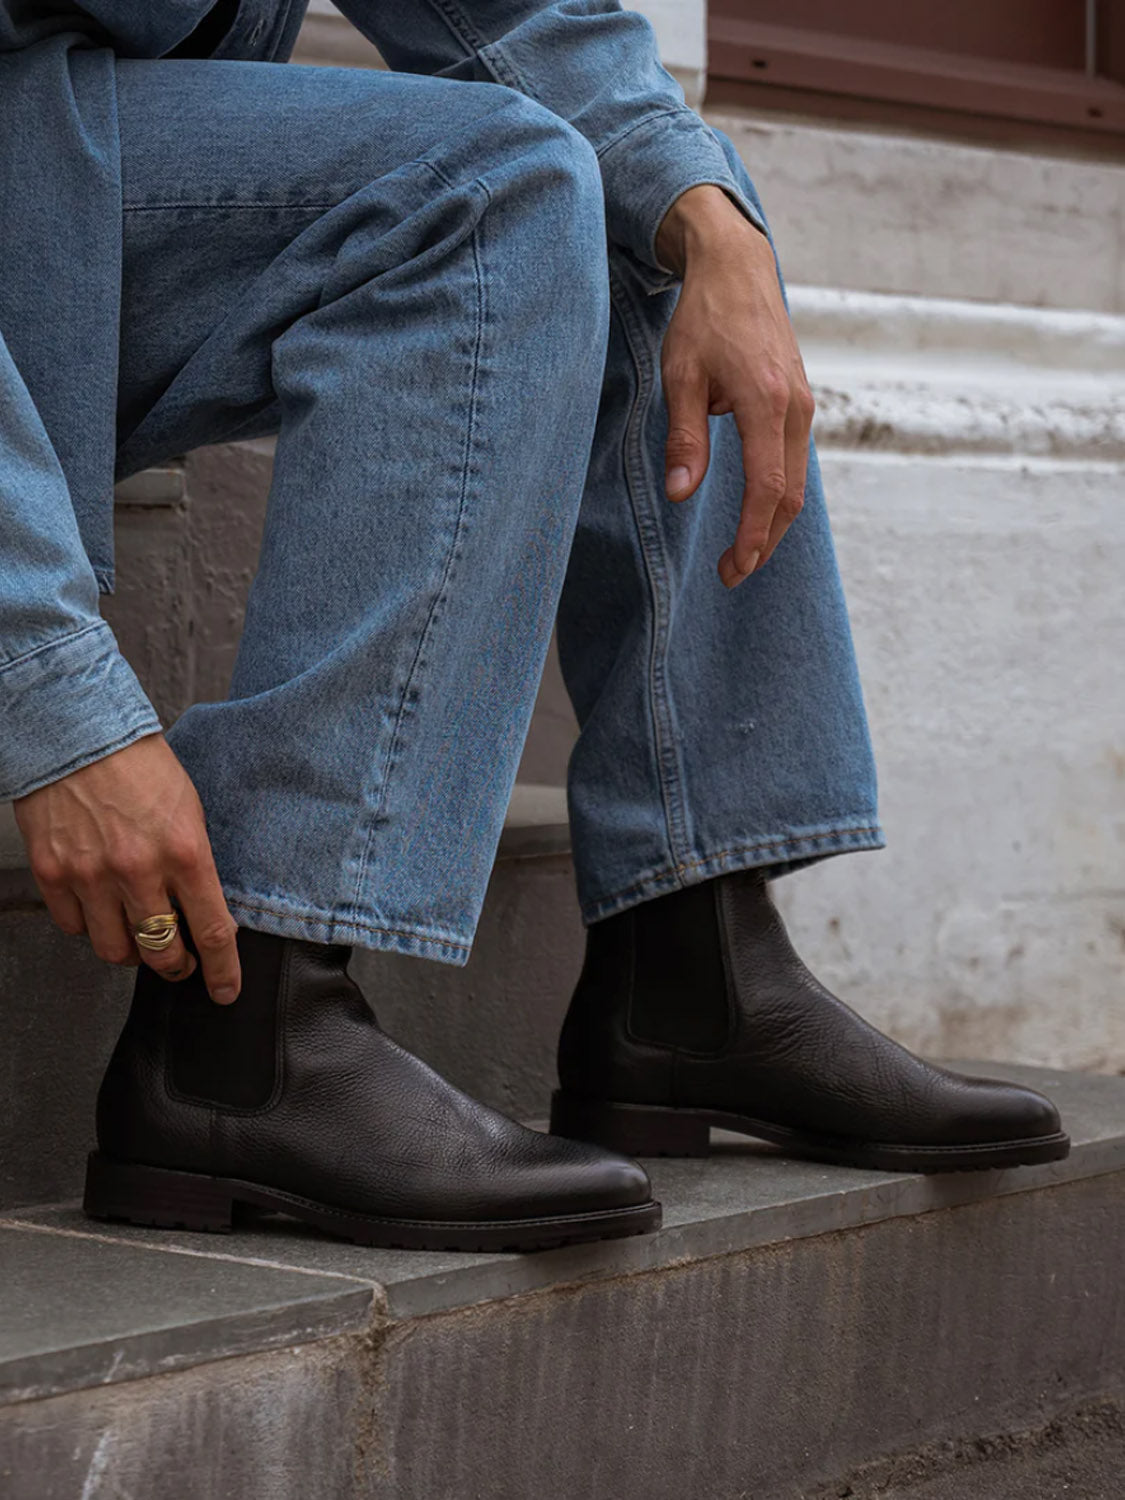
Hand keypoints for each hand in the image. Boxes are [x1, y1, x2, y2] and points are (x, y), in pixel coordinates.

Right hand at [13, 733, 240, 1003]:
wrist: (79, 732)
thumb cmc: (140, 765)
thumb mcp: (189, 810)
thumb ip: (195, 862)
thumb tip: (203, 907)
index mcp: (184, 851)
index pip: (212, 931)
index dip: (222, 970)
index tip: (226, 990)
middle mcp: (139, 870)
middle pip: (161, 952)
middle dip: (176, 967)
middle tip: (179, 964)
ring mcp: (91, 875)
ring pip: (114, 949)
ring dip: (131, 951)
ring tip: (138, 936)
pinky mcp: (54, 873)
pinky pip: (75, 927)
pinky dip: (90, 926)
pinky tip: (100, 909)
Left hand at [655, 184, 814, 587]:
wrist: (738, 269)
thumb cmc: (704, 318)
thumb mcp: (680, 376)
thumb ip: (684, 437)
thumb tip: (680, 493)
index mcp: (765, 400)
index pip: (766, 486)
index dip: (752, 535)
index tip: (734, 567)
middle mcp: (795, 407)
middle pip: (789, 495)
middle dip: (763, 542)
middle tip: (732, 574)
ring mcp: (804, 405)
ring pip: (796, 482)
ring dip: (771, 523)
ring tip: (740, 554)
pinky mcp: (801, 403)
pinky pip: (793, 461)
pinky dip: (777, 495)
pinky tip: (754, 514)